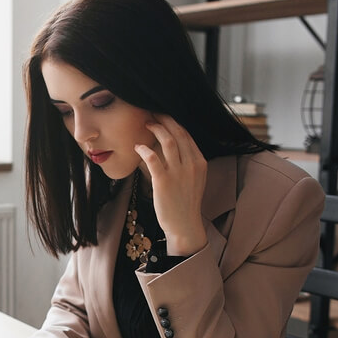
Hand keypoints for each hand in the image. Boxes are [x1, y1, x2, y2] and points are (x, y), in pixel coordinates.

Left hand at [135, 114, 207, 255]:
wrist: (184, 225)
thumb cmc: (184, 202)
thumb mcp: (191, 179)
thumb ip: (183, 163)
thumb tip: (164, 147)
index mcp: (199, 162)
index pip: (187, 134)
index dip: (174, 122)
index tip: (162, 115)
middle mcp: (192, 164)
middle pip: (179, 132)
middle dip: (165, 119)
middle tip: (152, 112)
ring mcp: (179, 173)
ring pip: (168, 141)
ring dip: (156, 129)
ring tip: (146, 124)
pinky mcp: (163, 182)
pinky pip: (153, 158)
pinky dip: (144, 149)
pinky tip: (137, 146)